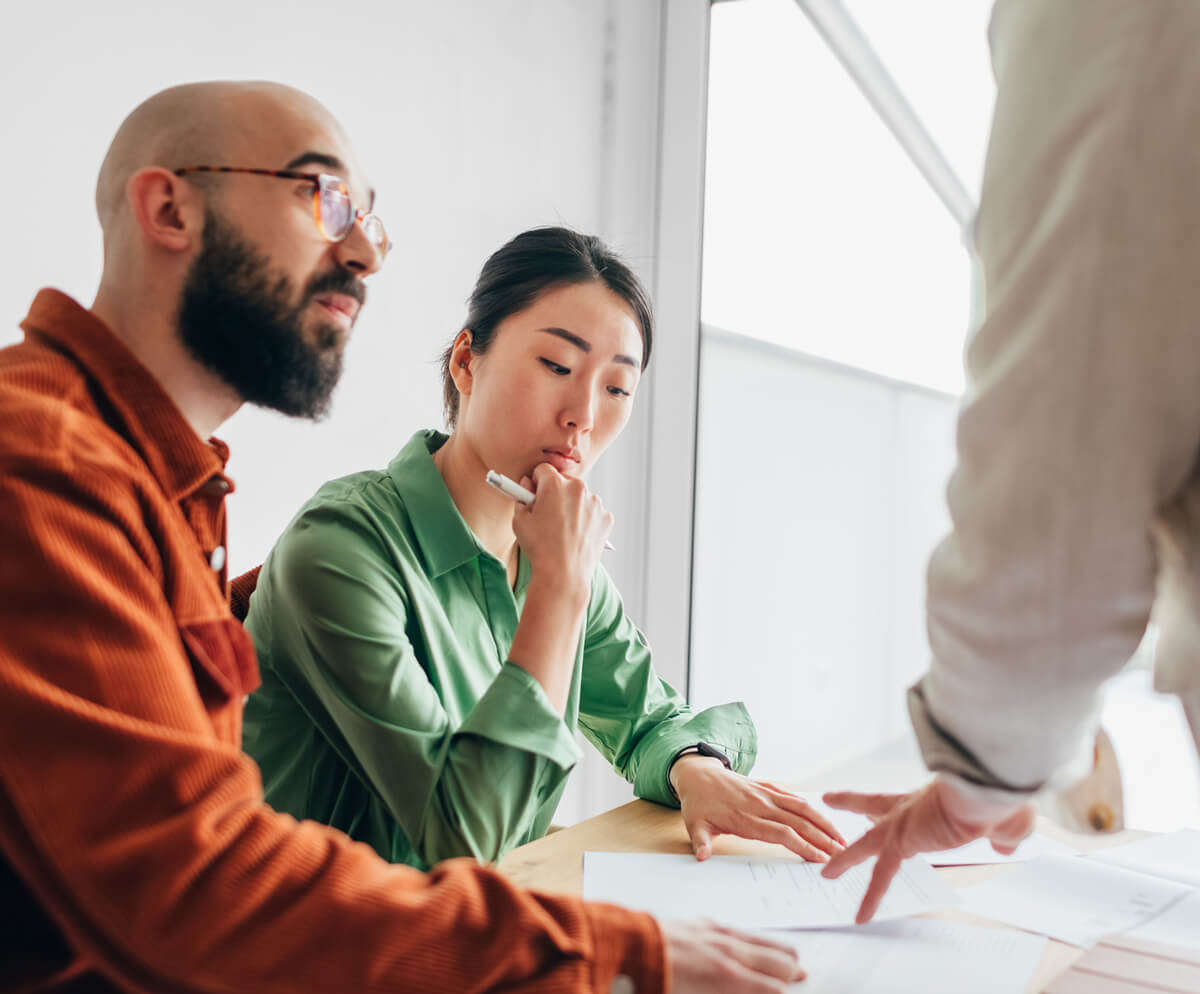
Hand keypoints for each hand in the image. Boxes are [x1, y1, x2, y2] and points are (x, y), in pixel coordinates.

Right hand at [511, 463, 611, 591]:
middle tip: (548, 514)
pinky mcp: (606, 518)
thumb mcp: (520, 520)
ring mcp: (595, 503)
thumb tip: (528, 483)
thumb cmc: (539, 547)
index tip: (535, 494)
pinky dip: (586, 520)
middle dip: (556, 493)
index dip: (537, 482)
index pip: (544, 469)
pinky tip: (576, 535)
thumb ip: (522, 496)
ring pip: (580, 497)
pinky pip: (593, 512)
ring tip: (563, 530)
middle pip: (564, 482)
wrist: (563, 574)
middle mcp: (579, 488)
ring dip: (572, 506)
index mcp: (555, 484)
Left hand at [661, 919, 804, 992]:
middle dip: (790, 970)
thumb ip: (732, 992)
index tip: (790, 991)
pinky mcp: (704, 924)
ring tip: (791, 956)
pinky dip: (754, 938)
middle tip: (801, 975)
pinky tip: (753, 940)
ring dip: (778, 950)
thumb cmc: (657, 981)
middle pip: (774, 960)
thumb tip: (752, 987)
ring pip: (760, 940)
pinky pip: (739, 930)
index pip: (772, 986)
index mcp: (729, 977)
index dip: (783, 991)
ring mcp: (718, 934)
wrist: (632, 946)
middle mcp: (729, 952)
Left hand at [672, 757, 845, 861]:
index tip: (820, 858)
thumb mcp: (694, 824)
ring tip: (842, 840)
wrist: (698, 774)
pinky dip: (813, 809)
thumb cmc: (699, 804)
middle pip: (798, 822)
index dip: (802, 845)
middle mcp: (760, 804)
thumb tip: (701, 857)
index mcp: (745, 817)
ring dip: (824, 823)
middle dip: (822, 838)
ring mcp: (767, 794)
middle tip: (843, 854)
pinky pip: (795, 797)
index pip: (780, 833)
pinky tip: (826, 820)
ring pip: (802, 808)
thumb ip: (701, 841)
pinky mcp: (769, 787)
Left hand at [821, 776, 1036, 922]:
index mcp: (931, 799)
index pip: (905, 796)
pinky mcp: (902, 841)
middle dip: (852, 803)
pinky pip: (880, 874)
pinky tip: (861, 916)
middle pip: (874, 805)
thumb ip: (1002, 835)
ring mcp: (902, 822)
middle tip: (829, 799)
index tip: (874, 796)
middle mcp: (911, 807)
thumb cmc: (997, 799)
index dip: (893, 796)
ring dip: (845, 858)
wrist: (984, 792)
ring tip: (827, 872)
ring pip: (866, 843)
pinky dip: (871, 897)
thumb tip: (1005, 844)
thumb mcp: (1005, 821)